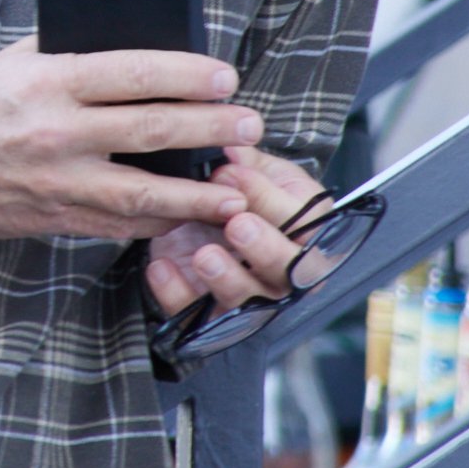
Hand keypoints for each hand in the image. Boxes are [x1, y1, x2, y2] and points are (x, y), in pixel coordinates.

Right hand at [0, 36, 263, 241]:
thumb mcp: (13, 60)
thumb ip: (67, 50)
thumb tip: (125, 39)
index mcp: (51, 82)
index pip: (134, 73)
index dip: (187, 75)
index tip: (224, 76)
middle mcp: (59, 133)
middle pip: (151, 130)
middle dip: (209, 128)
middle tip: (249, 125)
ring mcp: (58, 181)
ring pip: (142, 192)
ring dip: (196, 193)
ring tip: (235, 192)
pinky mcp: (54, 217)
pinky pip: (115, 226)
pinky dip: (155, 224)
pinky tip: (186, 219)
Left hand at [143, 146, 326, 316]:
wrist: (209, 234)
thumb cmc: (249, 202)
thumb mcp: (257, 177)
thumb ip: (249, 166)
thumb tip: (233, 148)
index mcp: (307, 234)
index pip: (305, 224)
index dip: (272, 202)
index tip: (234, 176)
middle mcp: (288, 275)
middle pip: (290, 273)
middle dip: (266, 249)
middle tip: (237, 225)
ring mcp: (251, 302)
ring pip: (249, 304)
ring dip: (227, 279)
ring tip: (204, 255)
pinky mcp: (212, 319)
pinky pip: (197, 318)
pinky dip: (177, 294)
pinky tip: (161, 267)